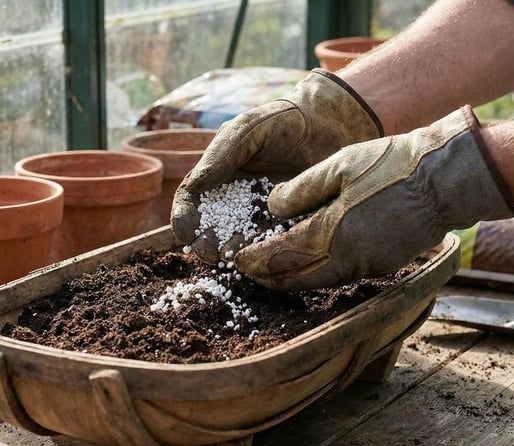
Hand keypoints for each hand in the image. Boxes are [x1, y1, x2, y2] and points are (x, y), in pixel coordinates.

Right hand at [170, 69, 381, 261]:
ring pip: (239, 240)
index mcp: (217, 176)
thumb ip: (220, 155)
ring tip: (232, 258)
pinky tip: (262, 255)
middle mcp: (234, 200)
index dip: (184, 218)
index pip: (192, 201)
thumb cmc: (283, 120)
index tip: (185, 232)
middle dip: (206, 243)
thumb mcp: (247, 130)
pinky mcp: (286, 225)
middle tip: (209, 253)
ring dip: (231, 253)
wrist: (329, 123)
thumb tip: (193, 187)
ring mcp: (260, 215)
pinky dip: (263, 252)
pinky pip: (270, 243)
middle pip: (211, 228)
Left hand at [234, 106, 513, 289]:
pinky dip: (319, 275)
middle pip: (298, 278)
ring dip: (294, 280)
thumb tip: (272, 208)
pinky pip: (341, 276)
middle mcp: (345, 259)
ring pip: (319, 281)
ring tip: (275, 274)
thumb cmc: (390, 166)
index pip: (281, 255)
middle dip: (270, 278)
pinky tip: (313, 265)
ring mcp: (367, 266)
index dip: (256, 260)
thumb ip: (301, 189)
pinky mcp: (384, 265)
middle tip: (251, 274)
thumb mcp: (338, 166)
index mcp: (329, 233)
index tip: (237, 260)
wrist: (443, 181)